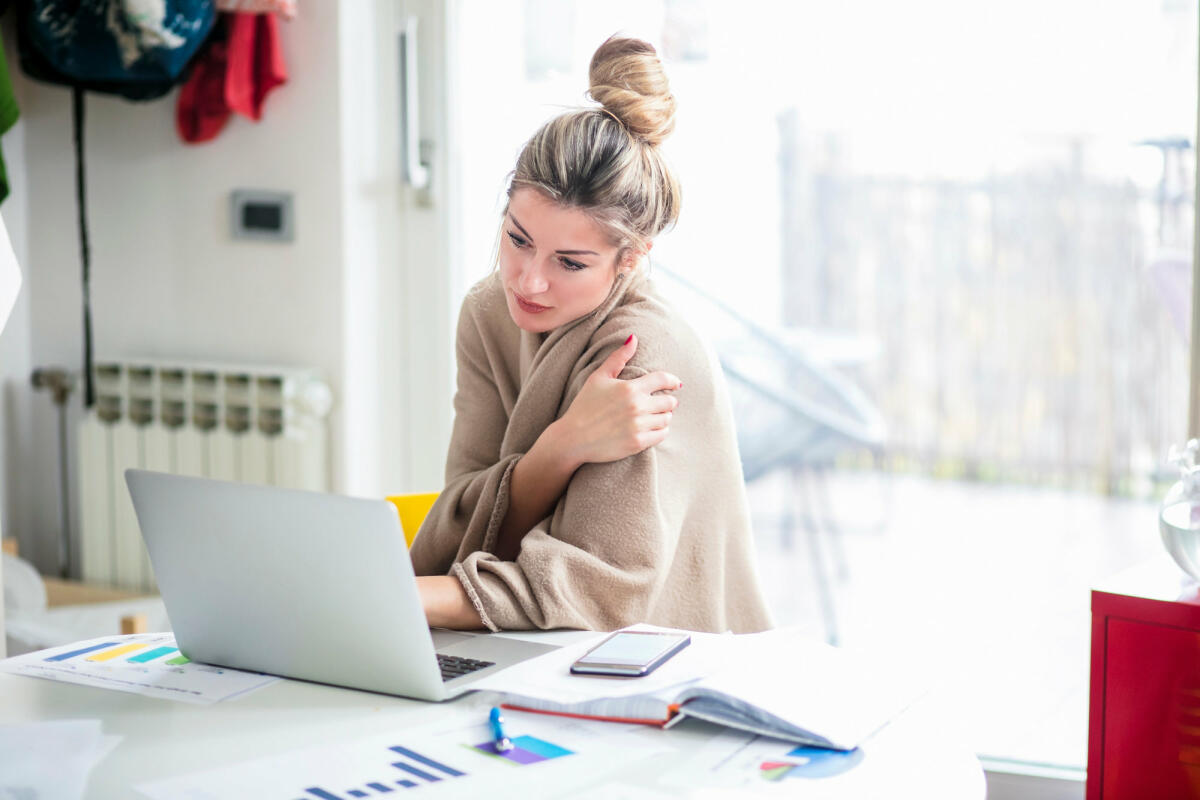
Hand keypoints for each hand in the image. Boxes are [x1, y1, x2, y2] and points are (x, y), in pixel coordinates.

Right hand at [555, 334, 680, 467]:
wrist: (573, 438)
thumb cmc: (585, 405)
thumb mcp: (598, 378)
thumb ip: (618, 358)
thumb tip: (633, 337)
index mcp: (629, 388)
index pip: (662, 379)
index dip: (672, 381)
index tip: (677, 384)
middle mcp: (636, 406)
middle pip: (669, 401)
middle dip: (668, 401)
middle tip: (662, 403)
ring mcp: (638, 426)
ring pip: (666, 419)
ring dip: (663, 416)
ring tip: (655, 416)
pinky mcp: (638, 443)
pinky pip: (662, 435)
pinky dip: (660, 431)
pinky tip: (651, 428)